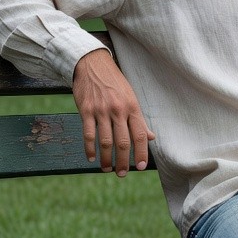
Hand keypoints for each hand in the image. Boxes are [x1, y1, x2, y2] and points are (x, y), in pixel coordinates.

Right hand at [72, 49, 154, 176]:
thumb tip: (151, 137)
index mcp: (132, 107)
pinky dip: (90, 148)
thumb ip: (139, 119)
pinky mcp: (86, 110)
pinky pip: (88, 134)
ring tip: (107, 169)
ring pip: (105, 141)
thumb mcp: (131, 97)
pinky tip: (91, 158)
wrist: (92, 63)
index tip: (141, 166)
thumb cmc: (114, 82)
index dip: (141, 153)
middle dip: (124, 161)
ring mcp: (101, 110)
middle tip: (122, 173)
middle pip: (123, 142)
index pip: (140, 135)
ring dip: (106, 159)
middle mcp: (118, 110)